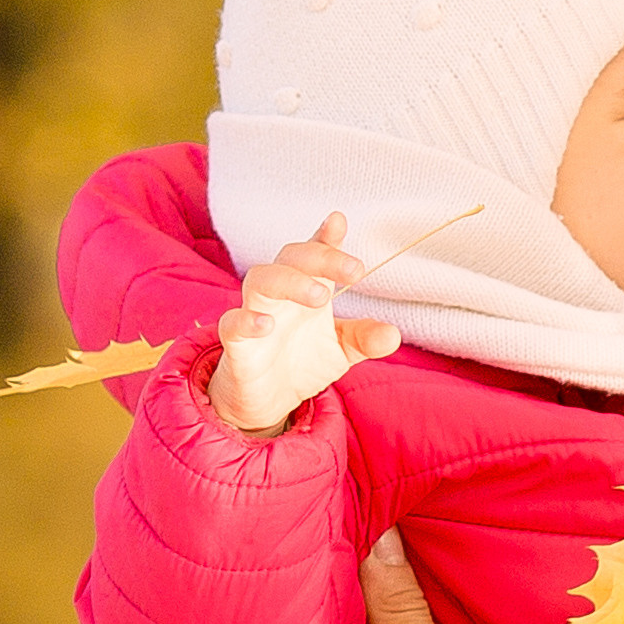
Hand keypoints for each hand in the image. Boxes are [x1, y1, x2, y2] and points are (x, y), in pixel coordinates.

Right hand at [211, 213, 400, 435]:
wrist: (268, 401)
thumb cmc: (303, 363)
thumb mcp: (341, 351)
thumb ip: (365, 339)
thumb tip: (392, 334)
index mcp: (308, 288)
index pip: (315, 253)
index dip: (326, 237)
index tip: (338, 222)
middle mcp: (280, 294)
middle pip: (291, 257)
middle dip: (322, 257)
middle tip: (353, 271)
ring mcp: (255, 313)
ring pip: (262, 279)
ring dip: (291, 281)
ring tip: (321, 296)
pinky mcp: (236, 343)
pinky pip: (232, 323)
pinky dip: (247, 320)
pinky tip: (268, 325)